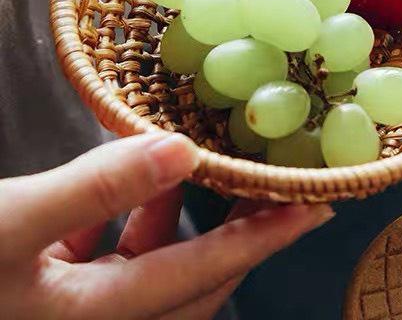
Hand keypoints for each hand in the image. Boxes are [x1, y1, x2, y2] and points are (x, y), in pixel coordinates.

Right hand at [0, 133, 331, 319]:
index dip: (263, 238)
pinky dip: (134, 218)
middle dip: (235, 231)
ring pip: (150, 265)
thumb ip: (96, 188)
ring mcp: (67, 309)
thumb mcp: (9, 224)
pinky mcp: (45, 286)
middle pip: (187, 280)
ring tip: (212, 170)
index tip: (318, 206)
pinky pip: (111, 255)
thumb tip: (180, 148)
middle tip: (276, 184)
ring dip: (182, 219)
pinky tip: (139, 178)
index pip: (199, 275)